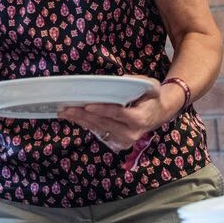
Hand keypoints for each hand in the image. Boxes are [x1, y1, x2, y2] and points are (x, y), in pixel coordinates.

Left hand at [59, 78, 177, 151]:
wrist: (159, 114)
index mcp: (140, 118)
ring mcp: (124, 140)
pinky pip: (98, 132)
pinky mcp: (117, 142)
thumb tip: (121, 80)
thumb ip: (139, 82)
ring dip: (80, 120)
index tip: (87, 106)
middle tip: (66, 108)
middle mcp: (131, 133)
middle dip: (83, 115)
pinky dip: (85, 124)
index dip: (102, 110)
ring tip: (64, 112)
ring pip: (98, 129)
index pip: (118, 114)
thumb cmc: (152, 97)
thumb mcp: (151, 86)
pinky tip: (72, 117)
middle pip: (103, 123)